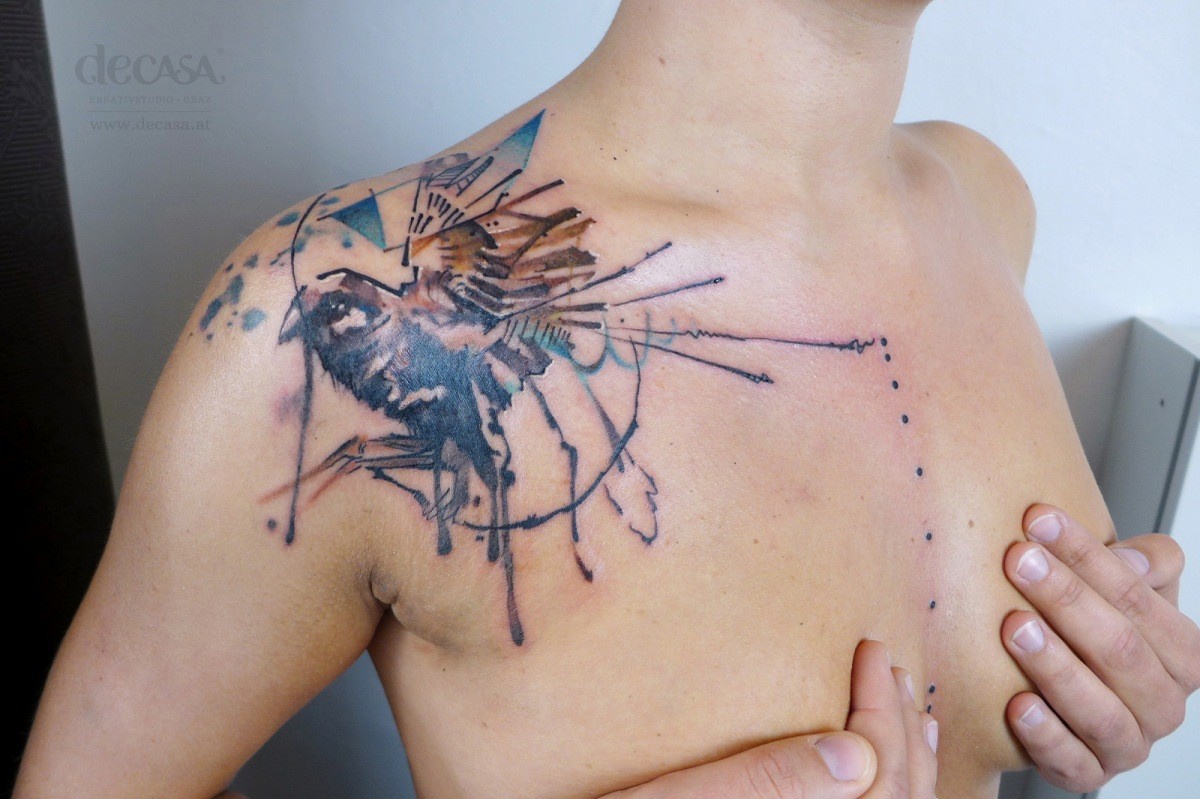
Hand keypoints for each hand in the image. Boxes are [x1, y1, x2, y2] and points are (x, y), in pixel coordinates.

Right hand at [607, 640, 937, 798]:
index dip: (883, 711)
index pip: (875, 782)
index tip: (870, 650)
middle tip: (888, 664)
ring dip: (907, 760)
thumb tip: (855, 753)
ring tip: (907, 703)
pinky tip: (881, 761)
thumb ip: (763, 783)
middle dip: (902, 727)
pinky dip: (890, 790)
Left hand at [1003, 504, 1199, 790]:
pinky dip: (1045, 736)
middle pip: (1119, 649)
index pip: (1138, 597)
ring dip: (1055, 665)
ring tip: (1014, 627)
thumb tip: (1134, 557)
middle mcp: (1164, 703)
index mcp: (1183, 653)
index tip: (1037, 519)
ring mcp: (1129, 745)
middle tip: (1018, 561)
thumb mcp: (1127, 588)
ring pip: (1100, 710)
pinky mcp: (1089, 775)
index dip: (1088, 555)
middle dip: (1066, 599)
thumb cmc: (1094, 628)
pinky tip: (1016, 704)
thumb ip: (1146, 564)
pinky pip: (1072, 764)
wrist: (1066, 690)